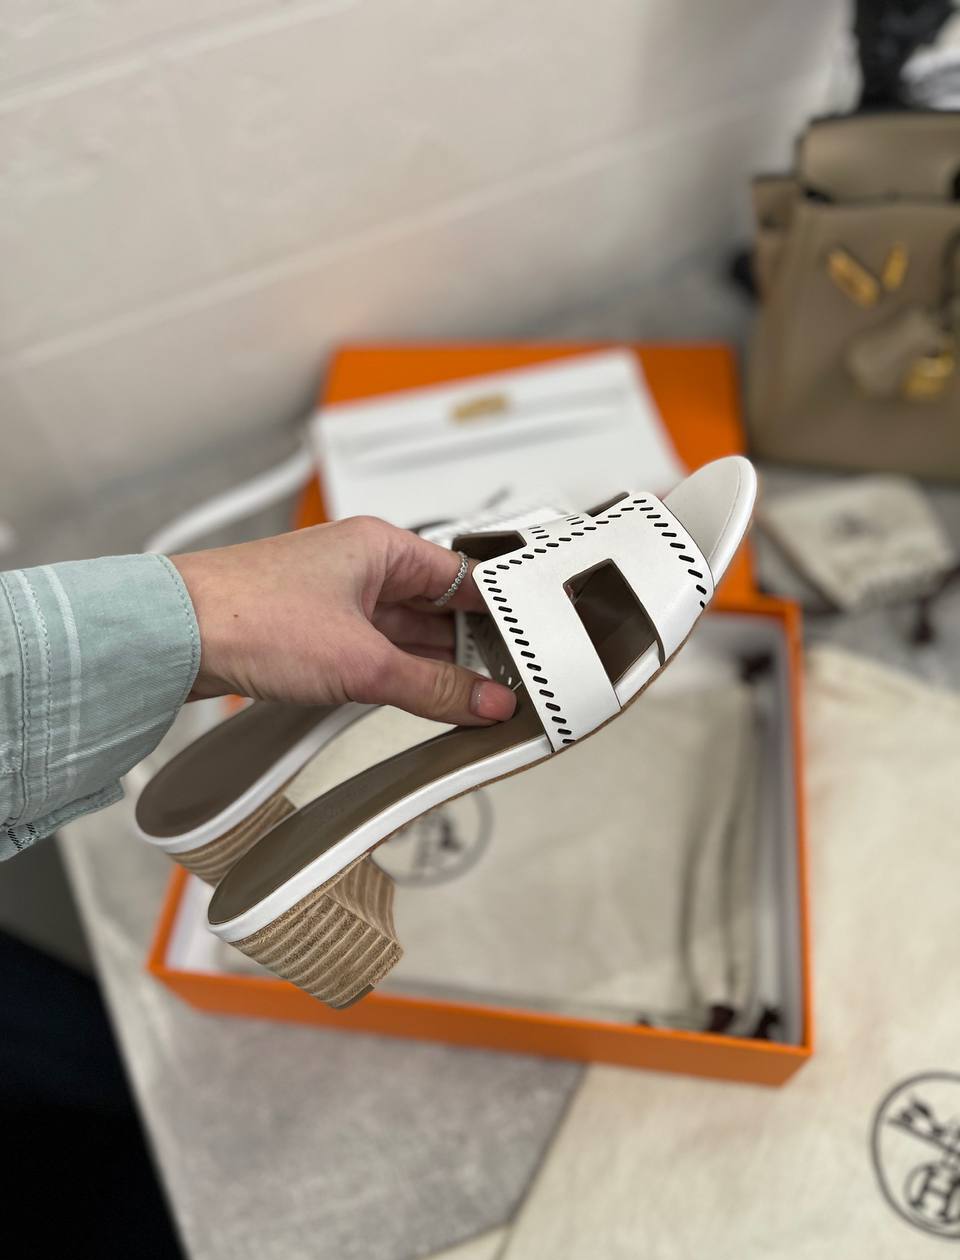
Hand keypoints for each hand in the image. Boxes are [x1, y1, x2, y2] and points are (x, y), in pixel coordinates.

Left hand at [171, 517, 516, 725]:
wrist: (173, 635)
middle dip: (466, 650)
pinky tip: (418, 702)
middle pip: (436, 610)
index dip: (499, 616)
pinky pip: (373, 653)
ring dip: (430, 668)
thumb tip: (485, 702)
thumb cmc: (248, 614)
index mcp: (381, 546)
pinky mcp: (313, 633)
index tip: (526, 652)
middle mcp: (360, 566)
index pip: (464, 578)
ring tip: (468, 704)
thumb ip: (434, 688)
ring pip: (404, 635)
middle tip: (502, 687)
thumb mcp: (362, 662)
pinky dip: (396, 677)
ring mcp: (336, 600)